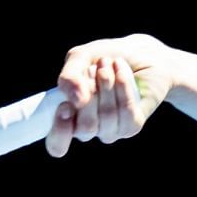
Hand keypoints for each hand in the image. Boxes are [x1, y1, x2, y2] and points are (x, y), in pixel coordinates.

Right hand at [46, 33, 174, 156]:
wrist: (139, 53)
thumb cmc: (104, 58)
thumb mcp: (79, 59)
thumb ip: (69, 77)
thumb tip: (75, 101)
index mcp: (68, 117)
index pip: (57, 144)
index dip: (60, 131)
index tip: (65, 107)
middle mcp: (87, 129)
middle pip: (85, 127)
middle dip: (90, 92)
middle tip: (93, 68)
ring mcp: (109, 130)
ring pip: (107, 116)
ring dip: (107, 84)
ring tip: (108, 63)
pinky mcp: (131, 126)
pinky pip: (126, 111)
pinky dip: (123, 86)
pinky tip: (121, 70)